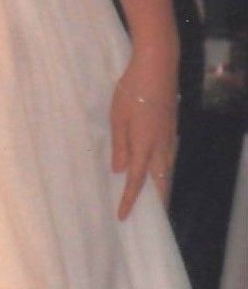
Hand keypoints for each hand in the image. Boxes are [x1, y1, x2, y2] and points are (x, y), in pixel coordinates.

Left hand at [111, 50, 178, 219]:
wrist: (158, 66)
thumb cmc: (131, 91)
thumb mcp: (117, 118)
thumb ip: (120, 146)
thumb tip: (120, 172)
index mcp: (145, 146)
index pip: (137, 182)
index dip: (130, 201)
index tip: (123, 217)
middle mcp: (161, 146)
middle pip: (161, 183)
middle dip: (158, 203)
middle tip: (153, 221)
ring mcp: (170, 137)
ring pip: (167, 171)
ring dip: (163, 189)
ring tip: (157, 202)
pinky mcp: (171, 128)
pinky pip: (169, 159)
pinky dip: (164, 172)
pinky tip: (159, 172)